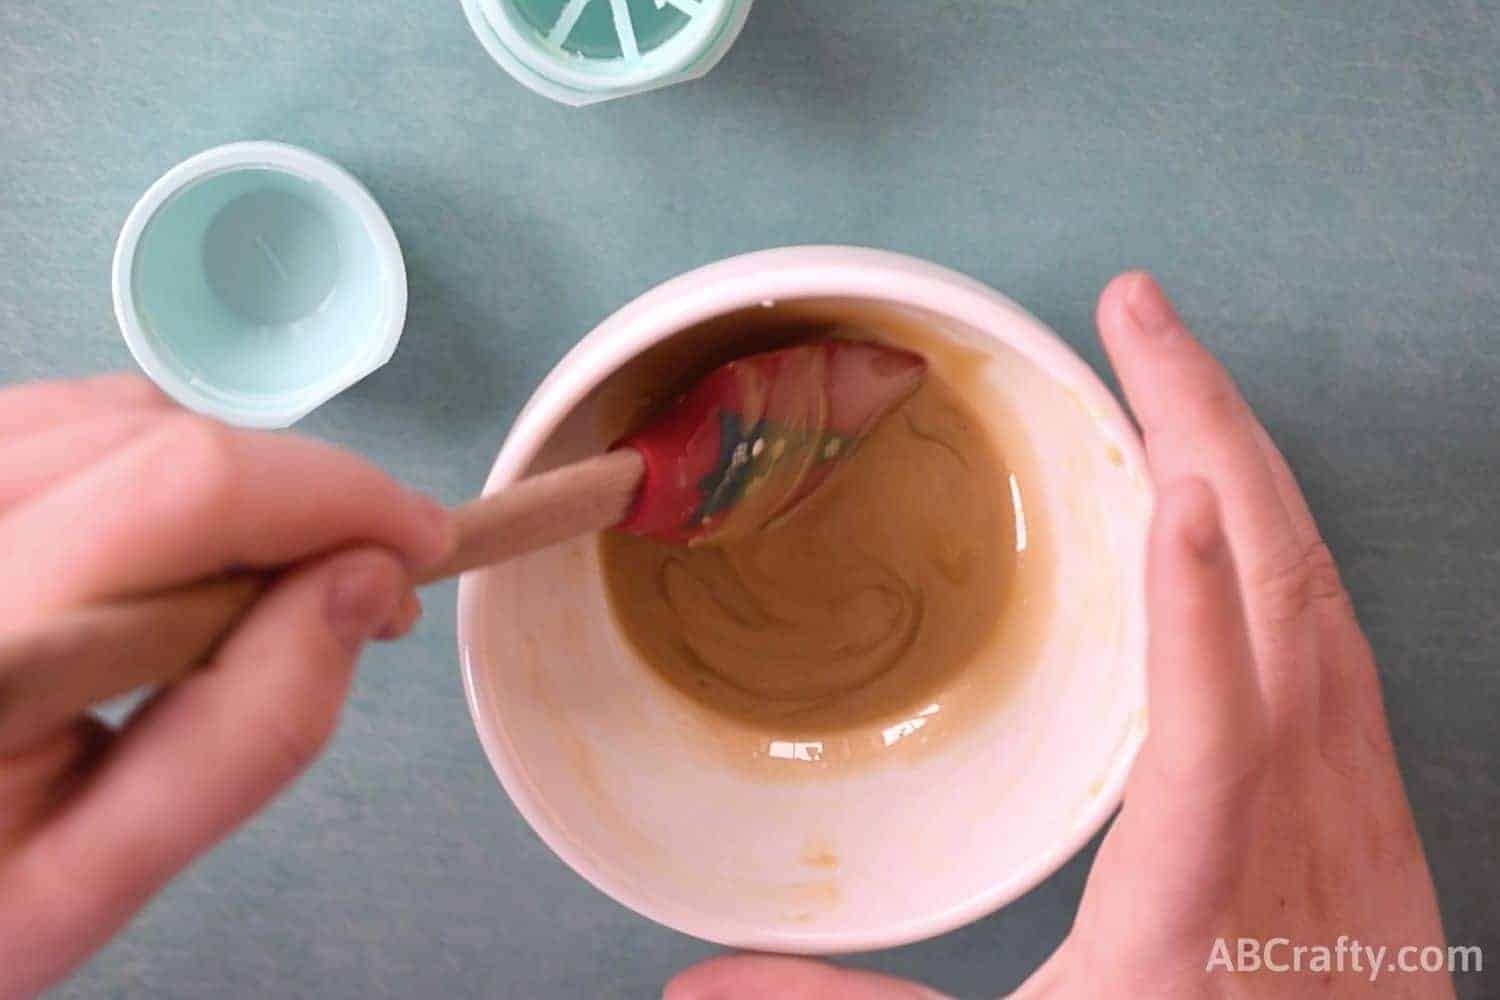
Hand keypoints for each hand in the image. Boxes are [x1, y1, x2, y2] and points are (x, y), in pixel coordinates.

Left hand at [0, 376, 452, 998]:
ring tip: (261, 584)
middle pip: (163, 438)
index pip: (186, 492)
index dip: (334, 494)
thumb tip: (366, 580)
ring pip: (120, 413)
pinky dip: (158, 463)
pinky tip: (174, 552)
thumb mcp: (98, 875)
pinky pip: (72, 417)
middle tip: (362, 585)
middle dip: (300, 496)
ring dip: (230, 483)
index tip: (422, 543)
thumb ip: (247, 734)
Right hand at [667, 274, 1452, 998]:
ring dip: (1246, 455)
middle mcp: (1294, 821)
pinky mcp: (1371, 786)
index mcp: (1195, 893)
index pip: (1210, 733)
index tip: (1169, 487)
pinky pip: (1335, 623)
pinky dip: (1279, 522)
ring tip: (1169, 363)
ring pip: (1320, 591)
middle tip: (1136, 313)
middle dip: (1208, 427)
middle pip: (1284, 599)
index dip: (1193, 607)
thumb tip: (696, 983)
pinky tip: (1234, 485)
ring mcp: (1353, 795)